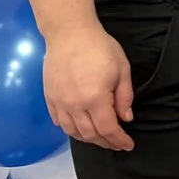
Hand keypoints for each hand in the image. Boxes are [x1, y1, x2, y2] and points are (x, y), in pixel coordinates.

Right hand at [43, 21, 135, 150]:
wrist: (69, 34)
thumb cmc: (100, 48)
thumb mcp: (122, 69)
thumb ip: (124, 97)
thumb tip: (125, 119)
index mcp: (95, 98)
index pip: (108, 129)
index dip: (119, 140)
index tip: (128, 145)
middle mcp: (74, 106)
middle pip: (90, 134)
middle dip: (106, 142)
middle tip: (117, 143)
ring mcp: (59, 103)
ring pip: (73, 131)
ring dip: (88, 139)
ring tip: (101, 138)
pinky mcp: (49, 98)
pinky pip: (59, 122)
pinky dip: (71, 130)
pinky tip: (80, 129)